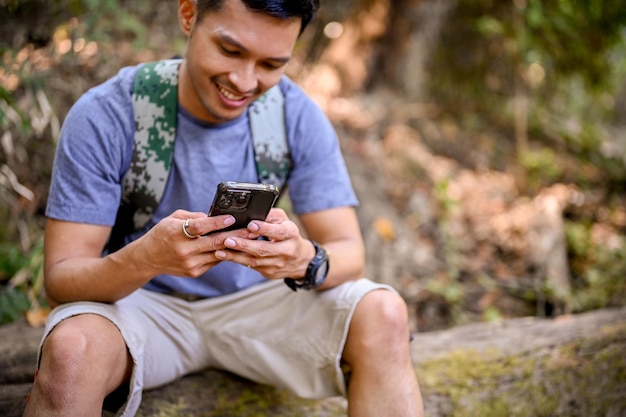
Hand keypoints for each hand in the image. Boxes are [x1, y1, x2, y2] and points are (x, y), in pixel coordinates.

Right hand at [135, 209, 254, 277]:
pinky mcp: (194, 271)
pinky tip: (236, 247)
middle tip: (251, 230)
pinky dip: (225, 254)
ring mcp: (189, 263)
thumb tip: (215, 216)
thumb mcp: (173, 219)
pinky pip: (214, 261)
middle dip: (236, 235)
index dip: (217, 222)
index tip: (231, 218)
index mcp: (176, 233)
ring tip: (250, 238)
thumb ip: (194, 217)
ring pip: (218, 254)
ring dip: (235, 246)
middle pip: (214, 243)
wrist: (148, 258)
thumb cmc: (162, 234)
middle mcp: (183, 250)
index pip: (200, 227)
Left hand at [213, 208, 314, 278]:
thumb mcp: (284, 221)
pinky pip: (251, 266)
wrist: (300, 260)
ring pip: (255, 261)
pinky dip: (237, 261)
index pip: (278, 232)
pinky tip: (225, 256)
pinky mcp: (269, 272)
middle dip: (244, 245)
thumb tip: (253, 212)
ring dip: (236, 256)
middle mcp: (286, 250)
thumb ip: (270, 215)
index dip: (264, 229)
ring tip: (220, 251)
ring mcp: (277, 264)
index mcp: (290, 234)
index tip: (251, 225)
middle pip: (264, 249)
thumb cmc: (288, 235)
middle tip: (228, 240)